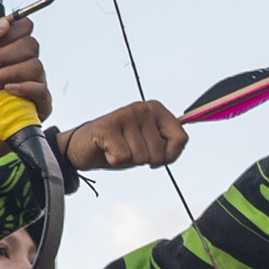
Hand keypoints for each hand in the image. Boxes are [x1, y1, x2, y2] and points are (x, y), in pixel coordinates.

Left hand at [0, 15, 51, 176]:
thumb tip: (1, 24)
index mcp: (3, 52)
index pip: (21, 27)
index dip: (6, 33)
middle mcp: (19, 67)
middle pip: (30, 43)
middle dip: (3, 55)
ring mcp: (30, 86)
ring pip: (35, 65)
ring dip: (7, 73)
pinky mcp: (38, 107)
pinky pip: (42, 89)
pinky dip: (23, 87)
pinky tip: (6, 93)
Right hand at [63, 100, 186, 173]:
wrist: (84, 148)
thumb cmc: (120, 147)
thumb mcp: (150, 146)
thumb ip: (169, 143)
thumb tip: (184, 139)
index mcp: (156, 109)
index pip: (181, 138)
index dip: (168, 156)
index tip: (153, 153)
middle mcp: (143, 108)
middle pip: (159, 153)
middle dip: (144, 160)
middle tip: (128, 150)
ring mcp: (125, 115)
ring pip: (141, 157)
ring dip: (127, 160)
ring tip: (116, 148)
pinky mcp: (108, 126)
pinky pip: (123, 157)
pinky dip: (113, 160)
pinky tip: (107, 150)